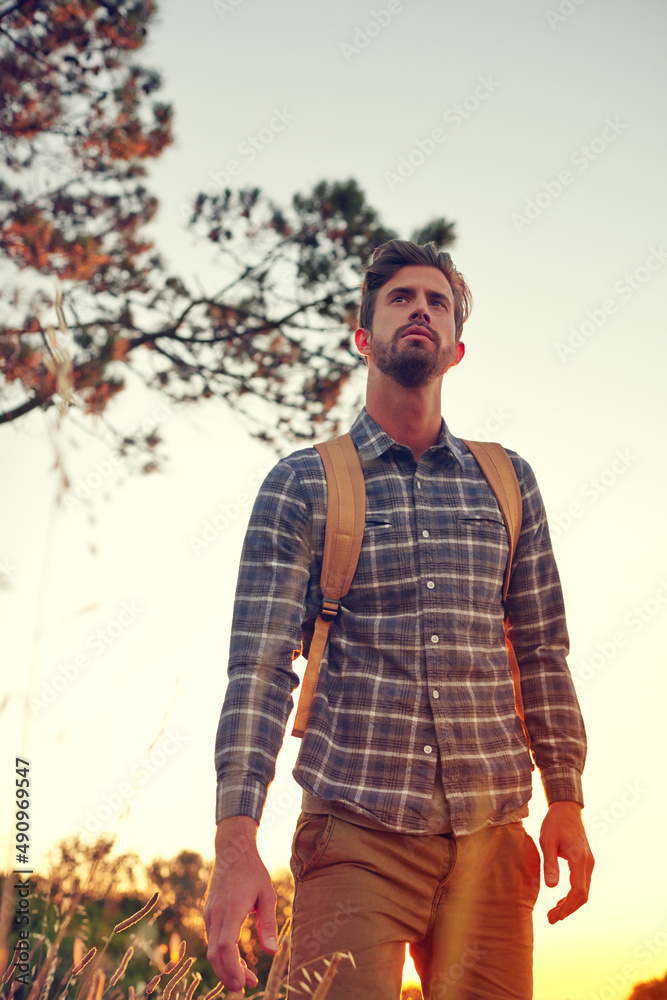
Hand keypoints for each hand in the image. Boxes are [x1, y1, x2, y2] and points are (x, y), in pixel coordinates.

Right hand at [204, 816, 277, 992]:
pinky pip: (212, 940)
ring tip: (247, 977)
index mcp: (231, 909)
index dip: (232, 968)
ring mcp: (209, 914)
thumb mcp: (267, 894)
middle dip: (228, 975)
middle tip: (246, 988)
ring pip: (212, 949)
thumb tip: (273, 952)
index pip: (226, 946)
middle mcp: (215, 914)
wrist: (232, 850)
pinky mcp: (209, 914)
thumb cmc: (253, 871)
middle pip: (215, 954)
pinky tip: (237, 960)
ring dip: (226, 966)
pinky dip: (222, 954)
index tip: (243, 983)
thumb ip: (268, 923)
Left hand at [539, 800, 593, 923]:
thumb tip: (552, 887)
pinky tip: (561, 901)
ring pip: (583, 891)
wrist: (567, 808)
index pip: (578, 891)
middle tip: (551, 919)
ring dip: (570, 904)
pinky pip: (582, 884)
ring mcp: (589, 863)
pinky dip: (572, 895)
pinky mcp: (585, 862)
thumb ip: (550, 863)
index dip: (567, 907)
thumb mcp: (547, 840)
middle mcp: (588, 863)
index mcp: (579, 859)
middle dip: (568, 909)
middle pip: (583, 895)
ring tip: (554, 914)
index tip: (554, 916)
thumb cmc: (555, 822)